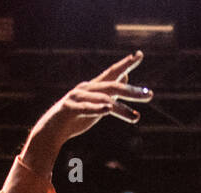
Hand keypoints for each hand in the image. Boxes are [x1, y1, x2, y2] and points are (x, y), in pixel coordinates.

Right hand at [22, 52, 152, 168]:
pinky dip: (97, 108)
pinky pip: (86, 108)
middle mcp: (86, 88)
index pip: (113, 73)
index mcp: (94, 86)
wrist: (51, 130)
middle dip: (131, 91)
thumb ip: (111, 90)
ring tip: (136, 117)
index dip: (126, 63)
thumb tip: (126, 75)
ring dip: (121, 108)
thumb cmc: (75, 117)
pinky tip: (108, 109)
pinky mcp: (70, 109)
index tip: (140, 54)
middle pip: (112, 86)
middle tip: (149, 95)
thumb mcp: (97, 102)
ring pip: (102, 99)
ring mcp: (77, 97)